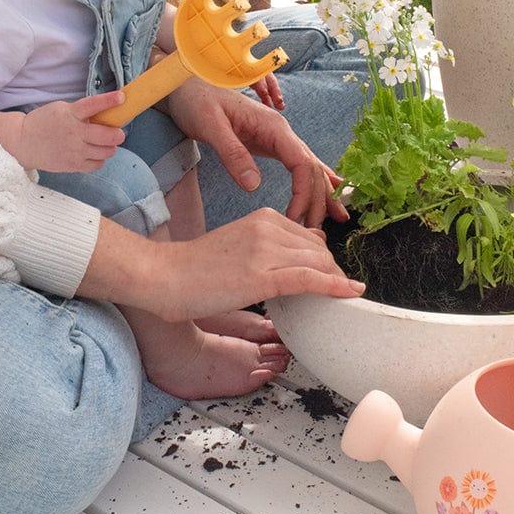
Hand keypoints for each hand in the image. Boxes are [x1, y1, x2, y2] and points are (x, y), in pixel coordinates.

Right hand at [15, 92, 125, 171]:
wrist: (23, 142)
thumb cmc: (44, 123)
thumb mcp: (61, 110)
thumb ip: (81, 112)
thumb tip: (106, 115)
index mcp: (70, 115)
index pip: (93, 105)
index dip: (109, 101)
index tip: (122, 97)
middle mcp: (75, 133)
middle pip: (108, 136)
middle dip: (118, 134)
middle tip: (117, 133)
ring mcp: (75, 151)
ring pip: (107, 151)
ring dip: (110, 147)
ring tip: (104, 144)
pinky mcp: (73, 165)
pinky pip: (98, 164)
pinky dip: (100, 158)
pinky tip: (94, 153)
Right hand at [80, 208, 363, 318]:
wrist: (163, 276)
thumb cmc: (194, 268)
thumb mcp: (238, 245)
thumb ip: (269, 245)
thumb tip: (305, 249)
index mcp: (262, 217)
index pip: (309, 236)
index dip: (324, 259)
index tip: (330, 276)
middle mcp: (268, 227)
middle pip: (319, 249)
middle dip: (333, 270)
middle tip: (340, 290)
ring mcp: (266, 251)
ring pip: (318, 263)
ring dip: (337, 281)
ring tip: (346, 296)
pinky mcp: (262, 277)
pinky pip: (309, 279)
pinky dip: (335, 286)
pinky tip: (350, 293)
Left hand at [165, 78, 348, 227]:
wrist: (188, 88)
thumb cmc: (199, 103)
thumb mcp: (211, 128)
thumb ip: (233, 155)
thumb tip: (254, 185)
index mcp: (274, 127)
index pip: (302, 164)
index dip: (304, 193)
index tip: (296, 218)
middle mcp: (283, 132)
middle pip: (312, 169)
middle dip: (318, 201)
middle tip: (314, 233)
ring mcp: (279, 137)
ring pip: (311, 168)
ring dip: (323, 193)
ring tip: (338, 218)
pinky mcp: (271, 143)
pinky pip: (300, 164)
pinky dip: (315, 180)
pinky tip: (330, 192)